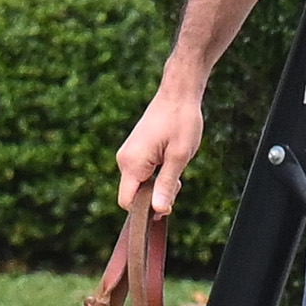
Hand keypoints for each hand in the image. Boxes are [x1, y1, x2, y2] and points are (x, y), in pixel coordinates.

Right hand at [116, 79, 205, 216]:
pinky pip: (141, 174)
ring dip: (157, 185)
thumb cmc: (181, 121)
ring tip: (176, 168)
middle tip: (178, 181)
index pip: (127, 202)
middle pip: (133, 195)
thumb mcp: (179, 156)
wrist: (178, 94)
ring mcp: (128, 155)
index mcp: (132, 163)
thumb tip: (158, 210)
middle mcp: (124, 160)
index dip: (145, 210)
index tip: (168, 205)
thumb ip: (166, 184)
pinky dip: (155, 176)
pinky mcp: (134, 151)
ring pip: (139, 185)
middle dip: (155, 197)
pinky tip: (170, 162)